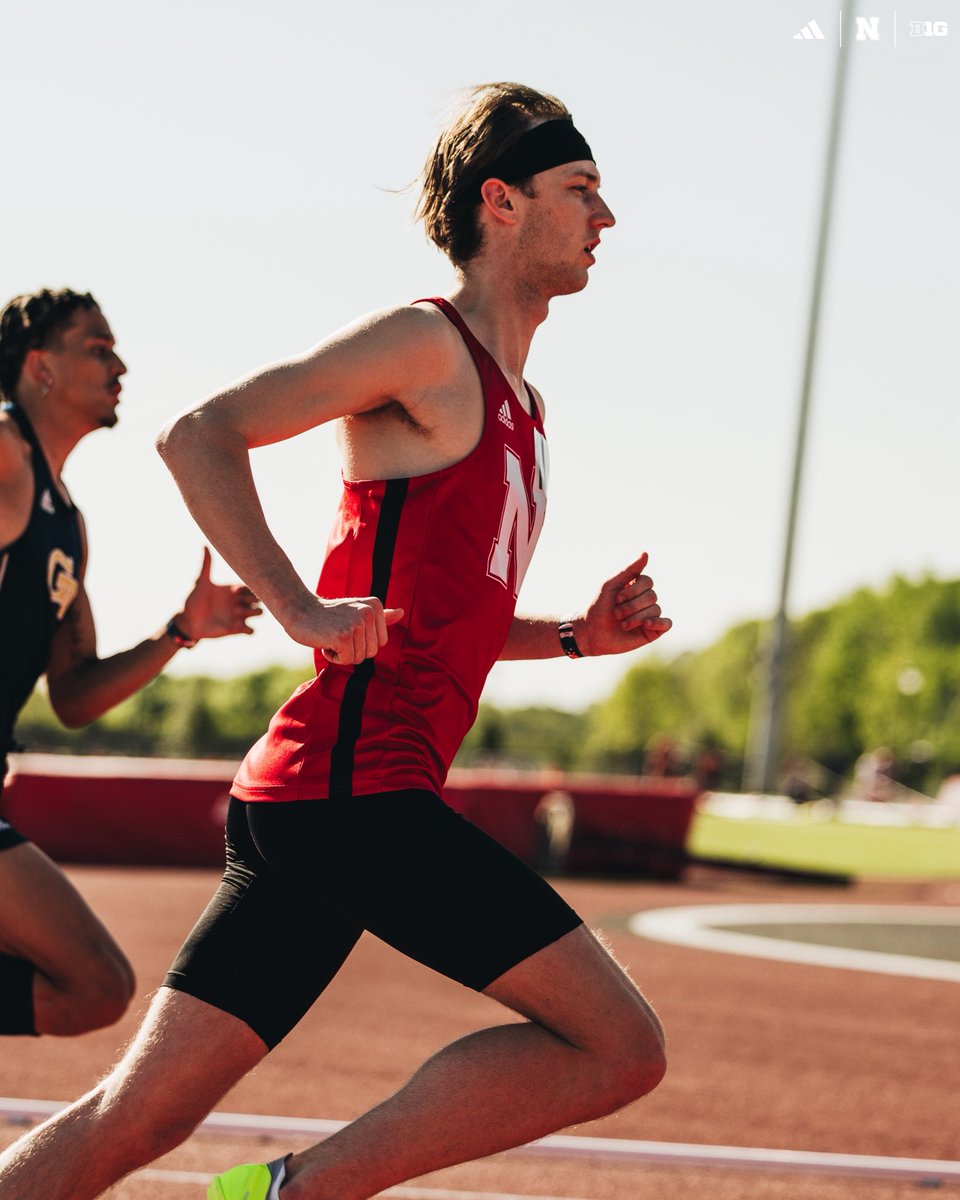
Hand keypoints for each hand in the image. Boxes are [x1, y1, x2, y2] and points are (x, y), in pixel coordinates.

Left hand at [176, 547, 262, 640]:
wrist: (187, 621)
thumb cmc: (194, 600)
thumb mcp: (201, 582)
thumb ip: (206, 565)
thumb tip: (204, 545)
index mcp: (233, 590)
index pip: (251, 586)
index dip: (253, 586)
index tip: (248, 587)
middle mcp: (238, 602)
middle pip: (258, 599)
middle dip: (257, 600)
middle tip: (246, 601)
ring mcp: (238, 616)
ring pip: (258, 613)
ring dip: (255, 613)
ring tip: (241, 613)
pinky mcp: (235, 629)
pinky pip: (251, 631)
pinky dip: (250, 630)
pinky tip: (240, 627)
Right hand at [281, 593, 404, 665]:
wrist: (299, 610)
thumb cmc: (328, 615)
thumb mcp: (356, 611)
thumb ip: (380, 615)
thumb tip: (402, 613)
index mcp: (375, 606)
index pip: (380, 643)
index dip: (361, 643)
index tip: (346, 628)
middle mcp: (369, 612)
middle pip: (371, 653)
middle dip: (352, 650)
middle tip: (336, 633)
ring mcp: (357, 624)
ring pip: (359, 658)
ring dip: (342, 653)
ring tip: (330, 636)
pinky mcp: (343, 636)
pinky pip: (347, 661)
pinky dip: (333, 657)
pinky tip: (325, 641)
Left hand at [575, 552, 671, 656]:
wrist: (591, 633)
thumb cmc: (598, 607)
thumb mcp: (611, 585)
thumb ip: (629, 570)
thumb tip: (645, 553)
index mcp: (636, 587)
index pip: (647, 582)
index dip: (633, 590)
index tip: (616, 598)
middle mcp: (645, 600)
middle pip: (652, 596)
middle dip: (632, 606)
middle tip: (616, 613)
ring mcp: (650, 615)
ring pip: (656, 610)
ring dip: (636, 617)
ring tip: (621, 624)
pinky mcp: (653, 631)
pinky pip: (666, 624)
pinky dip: (658, 623)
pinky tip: (646, 624)